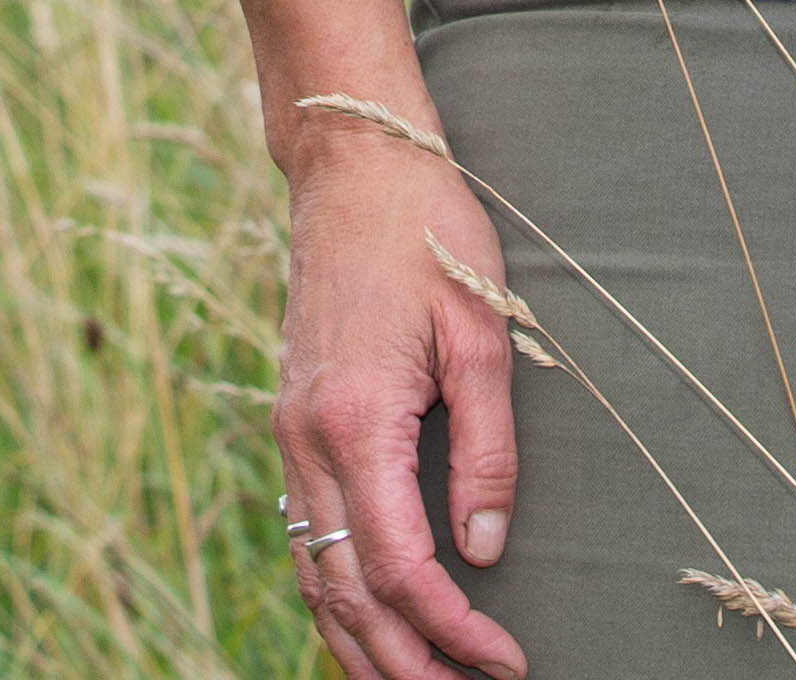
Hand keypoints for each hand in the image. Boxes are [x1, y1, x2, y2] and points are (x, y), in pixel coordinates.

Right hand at [273, 113, 530, 679]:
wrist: (354, 165)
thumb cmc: (430, 233)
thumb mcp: (482, 333)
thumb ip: (487, 448)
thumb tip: (483, 546)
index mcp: (356, 420)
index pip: (397, 566)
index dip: (450, 630)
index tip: (504, 660)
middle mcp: (308, 437)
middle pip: (342, 590)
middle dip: (400, 662)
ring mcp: (291, 430)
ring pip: (311, 571)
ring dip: (358, 640)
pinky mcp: (294, 419)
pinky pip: (304, 532)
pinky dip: (332, 590)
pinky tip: (367, 619)